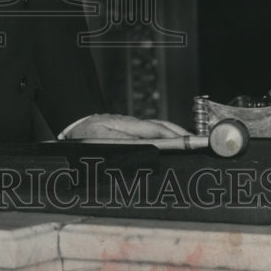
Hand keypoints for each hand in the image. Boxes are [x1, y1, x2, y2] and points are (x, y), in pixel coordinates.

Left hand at [64, 113, 191, 140]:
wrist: (73, 124)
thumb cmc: (85, 134)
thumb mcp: (101, 141)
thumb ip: (124, 144)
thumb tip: (145, 146)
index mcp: (127, 125)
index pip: (155, 129)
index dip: (173, 135)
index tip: (187, 142)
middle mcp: (132, 124)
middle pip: (161, 126)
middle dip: (179, 133)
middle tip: (196, 144)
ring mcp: (131, 126)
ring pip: (156, 128)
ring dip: (173, 134)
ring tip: (188, 144)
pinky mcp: (129, 130)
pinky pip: (150, 132)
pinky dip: (163, 136)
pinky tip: (169, 144)